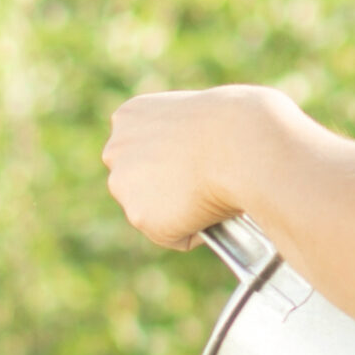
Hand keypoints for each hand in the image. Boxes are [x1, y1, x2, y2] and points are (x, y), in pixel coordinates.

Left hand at [103, 86, 288, 247]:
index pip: (142, 155)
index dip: (170, 165)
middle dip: (166, 193)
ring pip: (153, 214)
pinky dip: (192, 232)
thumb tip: (192, 173)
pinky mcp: (139, 217)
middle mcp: (116, 149)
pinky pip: (172, 237)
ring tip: (207, 195)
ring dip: (179, 213)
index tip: (190, 165)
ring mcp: (123, 184)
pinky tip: (208, 210)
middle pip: (138, 187)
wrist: (238, 144)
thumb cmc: (235, 126)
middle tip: (199, 187)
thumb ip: (182, 145)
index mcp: (129, 118)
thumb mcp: (199, 122)